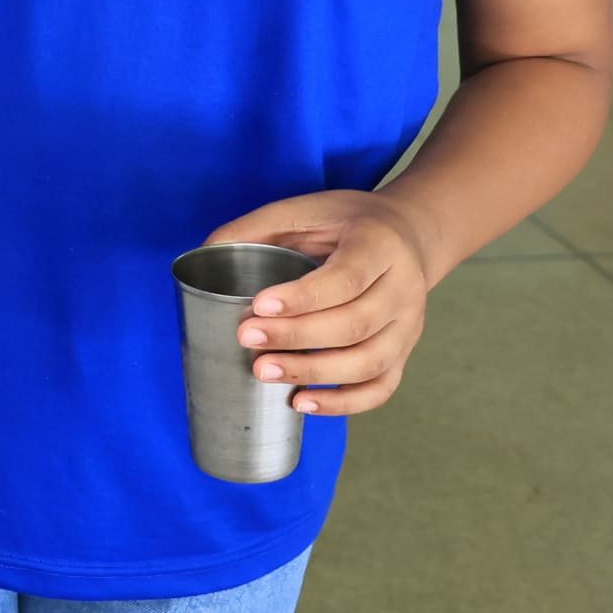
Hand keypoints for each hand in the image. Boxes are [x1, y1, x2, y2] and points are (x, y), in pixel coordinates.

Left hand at [197, 190, 439, 416]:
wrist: (407, 235)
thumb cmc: (345, 223)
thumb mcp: (305, 209)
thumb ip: (257, 228)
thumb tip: (203, 252)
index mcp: (379, 244)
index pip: (346, 279)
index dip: (302, 298)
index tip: (258, 307)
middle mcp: (404, 287)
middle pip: (355, 324)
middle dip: (296, 338)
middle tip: (246, 340)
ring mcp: (408, 325)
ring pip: (369, 362)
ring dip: (314, 374)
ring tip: (264, 372)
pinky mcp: (404, 352)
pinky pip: (380, 388)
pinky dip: (343, 404)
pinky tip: (301, 402)